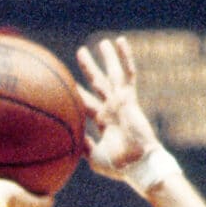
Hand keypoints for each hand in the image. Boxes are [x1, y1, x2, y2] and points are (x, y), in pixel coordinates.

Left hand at [76, 36, 161, 180]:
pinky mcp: (129, 98)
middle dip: (89, 68)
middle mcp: (112, 108)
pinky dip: (125, 57)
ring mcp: (121, 102)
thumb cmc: (119, 165)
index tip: (67, 84)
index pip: (87, 103)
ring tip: (103, 42)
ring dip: (107, 58)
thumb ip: (83, 145)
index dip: (78, 93)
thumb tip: (70, 138)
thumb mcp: (94, 156)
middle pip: (98, 83)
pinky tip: (121, 41)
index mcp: (104, 121)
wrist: (138, 164)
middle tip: (81, 52)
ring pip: (112, 74)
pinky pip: (128, 74)